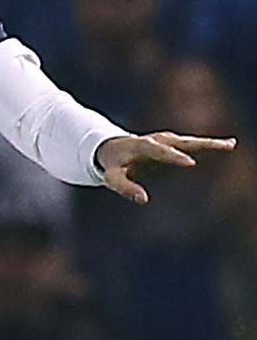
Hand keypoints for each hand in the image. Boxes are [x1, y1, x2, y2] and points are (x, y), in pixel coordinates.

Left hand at [96, 131, 237, 204]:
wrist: (110, 147)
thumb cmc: (112, 164)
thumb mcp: (112, 177)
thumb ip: (125, 187)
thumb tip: (144, 199)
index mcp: (141, 147)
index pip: (159, 151)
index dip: (174, 157)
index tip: (190, 163)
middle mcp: (156, 140)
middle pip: (181, 142)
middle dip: (200, 144)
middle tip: (222, 147)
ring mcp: (166, 140)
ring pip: (190, 141)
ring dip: (210, 143)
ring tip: (230, 145)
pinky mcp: (173, 143)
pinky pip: (193, 143)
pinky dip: (209, 144)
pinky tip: (229, 145)